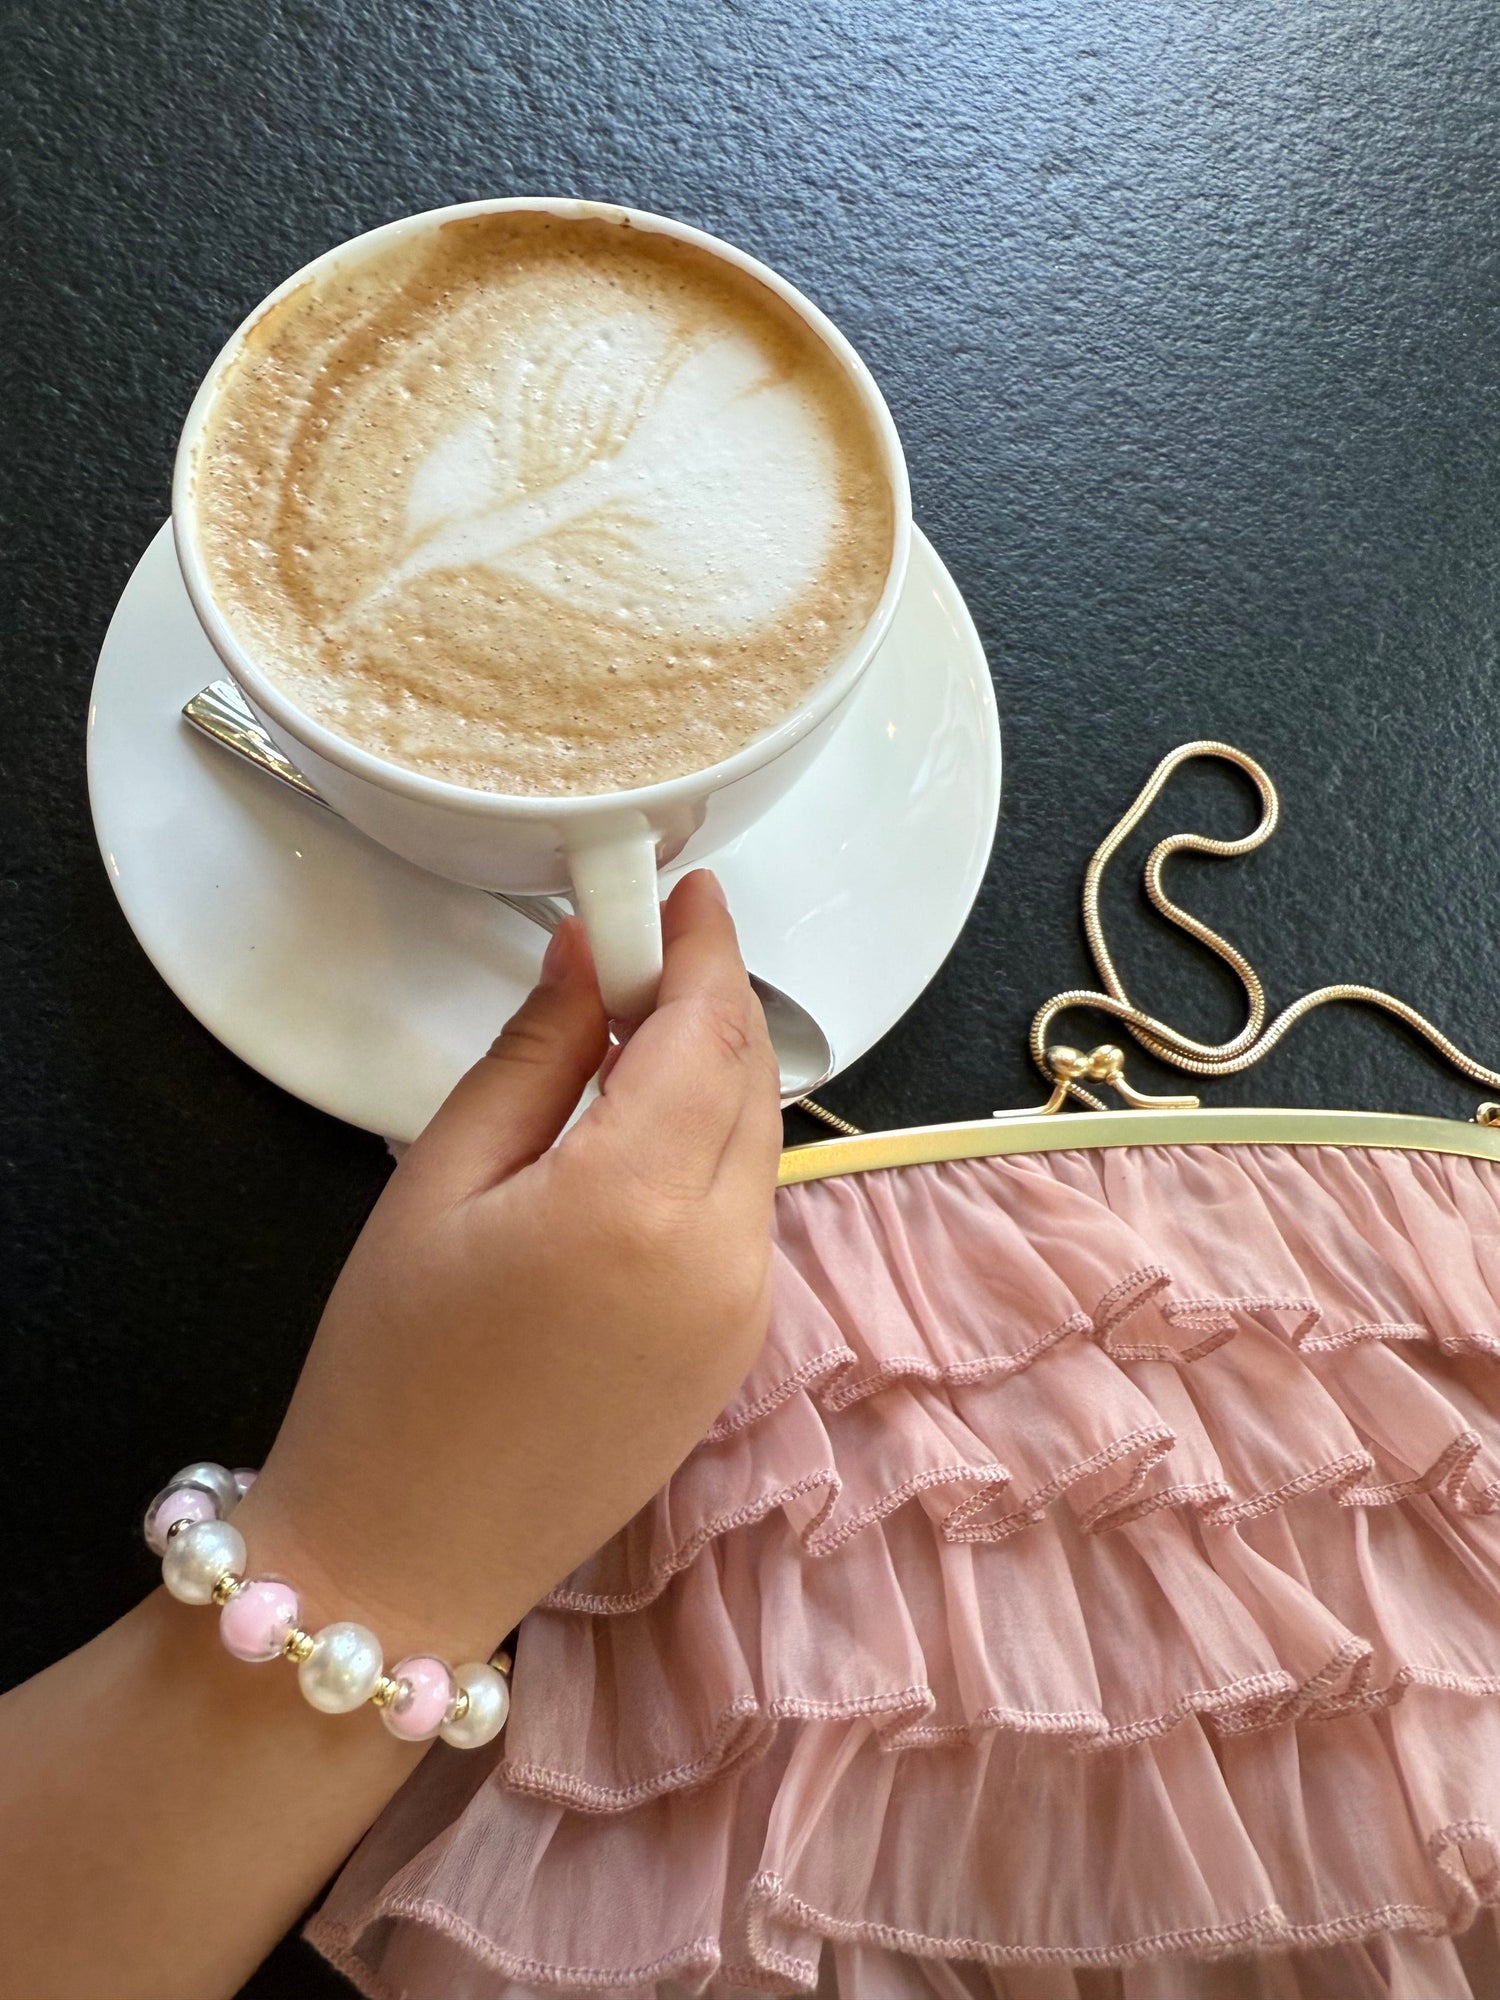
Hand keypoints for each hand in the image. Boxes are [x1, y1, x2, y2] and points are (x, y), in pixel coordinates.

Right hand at [234, 869, 781, 1661]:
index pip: (709, 1028)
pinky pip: (750, 1215)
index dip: (705, 945)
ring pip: (761, 1147)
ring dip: (717, 1076)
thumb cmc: (388, 1371)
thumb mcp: (438, 1184)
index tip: (685, 889)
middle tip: (642, 953)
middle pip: (753, 1080)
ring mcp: (747, 1314)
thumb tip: (587, 956)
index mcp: (636, 1203)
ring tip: (632, 1039)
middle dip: (711, 1002)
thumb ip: (533, 1056)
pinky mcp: (743, 1355)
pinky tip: (645, 1140)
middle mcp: (724, 1255)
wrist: (403, 1563)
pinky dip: (715, 1152)